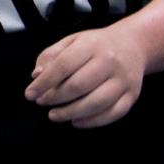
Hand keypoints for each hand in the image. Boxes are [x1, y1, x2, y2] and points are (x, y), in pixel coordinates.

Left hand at [25, 25, 145, 127]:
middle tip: (42, 102)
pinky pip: (113, 113)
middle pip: (79, 85)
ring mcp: (123, 80)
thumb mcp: (71, 41)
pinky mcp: (132, 94)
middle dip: (55, 98)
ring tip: (54, 115)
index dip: (44, 83)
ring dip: (71, 113)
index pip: (63, 65)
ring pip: (96, 103)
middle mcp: (110, 62)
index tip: (30, 94)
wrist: (133, 44)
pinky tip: (76, 121)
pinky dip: (93, 122)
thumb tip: (36, 76)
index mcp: (91, 45)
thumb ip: (50, 56)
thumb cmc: (96, 45)